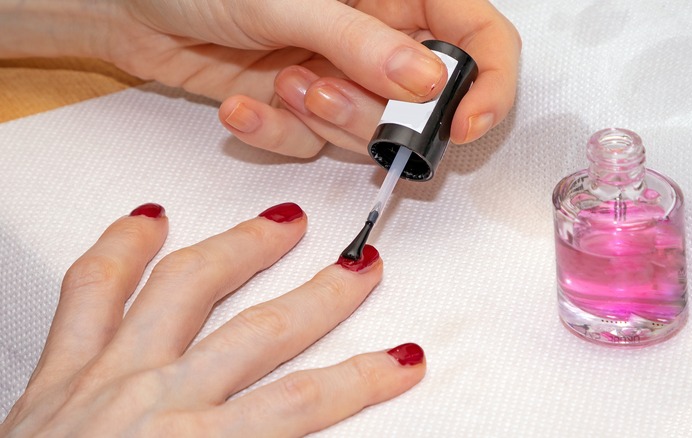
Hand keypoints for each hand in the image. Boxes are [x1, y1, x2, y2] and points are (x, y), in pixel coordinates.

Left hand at [0, 202, 424, 435]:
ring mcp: (107, 376)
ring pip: (188, 287)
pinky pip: (92, 290)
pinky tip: (150, 218)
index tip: (401, 359)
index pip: (304, 403)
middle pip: (263, 332)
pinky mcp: (60, 370)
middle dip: (325, 296)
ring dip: (244, 248)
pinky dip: (121, 247)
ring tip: (284, 221)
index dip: (364, 378)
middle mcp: (157, 402)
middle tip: (362, 268)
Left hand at [3, 0, 517, 156]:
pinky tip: (243, 105)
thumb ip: (363, 42)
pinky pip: (313, 145)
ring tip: (279, 84)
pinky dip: (278, 134)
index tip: (468, 122)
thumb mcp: (290, 0)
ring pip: (369, 133)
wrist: (128, 4)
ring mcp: (339, 77)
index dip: (489, 82)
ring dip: (323, 123)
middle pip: (425, 102)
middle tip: (325, 91)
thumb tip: (431, 84)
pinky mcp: (301, 110)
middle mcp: (374, 39)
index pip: (479, 37)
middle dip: (377, 113)